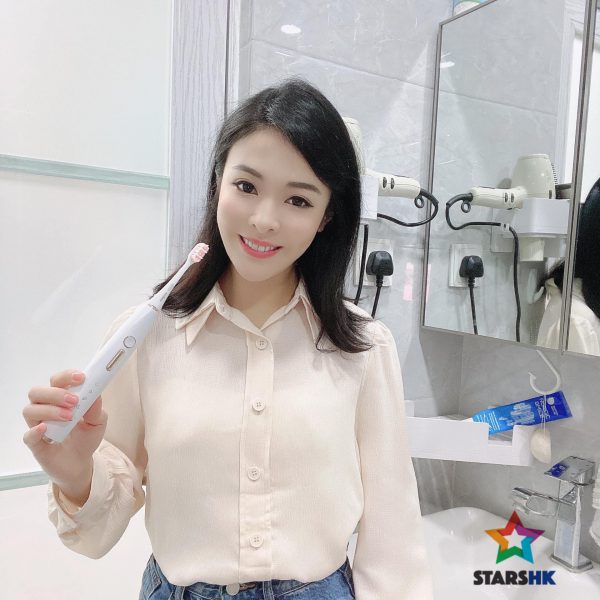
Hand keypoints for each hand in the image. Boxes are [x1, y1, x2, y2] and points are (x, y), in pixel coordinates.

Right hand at [23, 369, 106, 503]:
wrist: (81, 463)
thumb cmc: (86, 438)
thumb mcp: (98, 422)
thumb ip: (96, 408)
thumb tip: (95, 393)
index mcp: (60, 399)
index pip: (56, 381)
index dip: (66, 376)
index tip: (81, 377)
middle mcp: (45, 409)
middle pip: (37, 392)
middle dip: (56, 393)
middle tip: (74, 401)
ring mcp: (38, 426)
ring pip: (30, 410)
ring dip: (50, 410)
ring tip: (69, 417)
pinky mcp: (35, 444)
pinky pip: (28, 435)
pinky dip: (35, 430)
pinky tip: (46, 429)